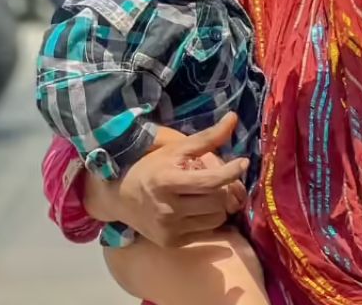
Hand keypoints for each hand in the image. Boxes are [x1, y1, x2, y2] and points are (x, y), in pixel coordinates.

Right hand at [86, 113, 249, 246]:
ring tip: (204, 195)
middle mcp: (168, 208)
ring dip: (218, 205)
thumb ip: (207, 138)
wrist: (120, 198)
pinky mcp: (173, 242)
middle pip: (218, 201)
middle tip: (215, 180)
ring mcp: (170, 229)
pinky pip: (207, 231)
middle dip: (222, 188)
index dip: (231, 172)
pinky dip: (208, 219)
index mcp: (167, 181)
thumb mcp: (174, 150)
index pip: (210, 181)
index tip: (242, 162)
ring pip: (217, 218)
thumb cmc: (150, 168)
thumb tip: (234, 118)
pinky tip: (195, 209)